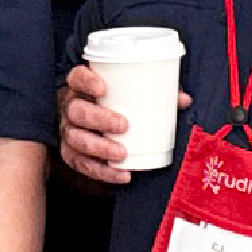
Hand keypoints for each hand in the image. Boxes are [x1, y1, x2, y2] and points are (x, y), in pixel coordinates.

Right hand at [59, 66, 190, 183]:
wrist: (93, 123)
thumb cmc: (115, 103)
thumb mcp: (131, 94)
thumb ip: (156, 93)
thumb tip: (183, 99)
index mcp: (83, 87)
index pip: (77, 77)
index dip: (87, 81)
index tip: (104, 88)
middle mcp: (71, 108)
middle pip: (76, 111)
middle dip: (99, 119)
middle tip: (124, 125)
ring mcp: (69, 131)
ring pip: (75, 139)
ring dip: (99, 147)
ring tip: (122, 154)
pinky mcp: (70, 153)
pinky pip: (80, 163)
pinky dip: (101, 171)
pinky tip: (121, 174)